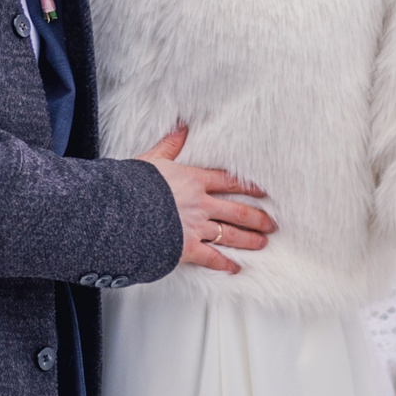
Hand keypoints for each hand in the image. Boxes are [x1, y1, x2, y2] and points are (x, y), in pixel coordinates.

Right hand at [134, 124, 275, 273]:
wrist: (123, 212)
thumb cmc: (133, 185)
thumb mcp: (151, 159)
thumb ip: (169, 144)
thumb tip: (181, 127)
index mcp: (193, 180)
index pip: (228, 181)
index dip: (248, 186)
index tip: (264, 191)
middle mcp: (200, 204)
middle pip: (237, 210)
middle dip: (257, 218)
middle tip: (272, 223)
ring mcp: (196, 227)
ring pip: (230, 234)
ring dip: (248, 239)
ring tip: (262, 243)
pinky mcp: (187, 248)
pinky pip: (211, 257)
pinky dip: (224, 264)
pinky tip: (235, 268)